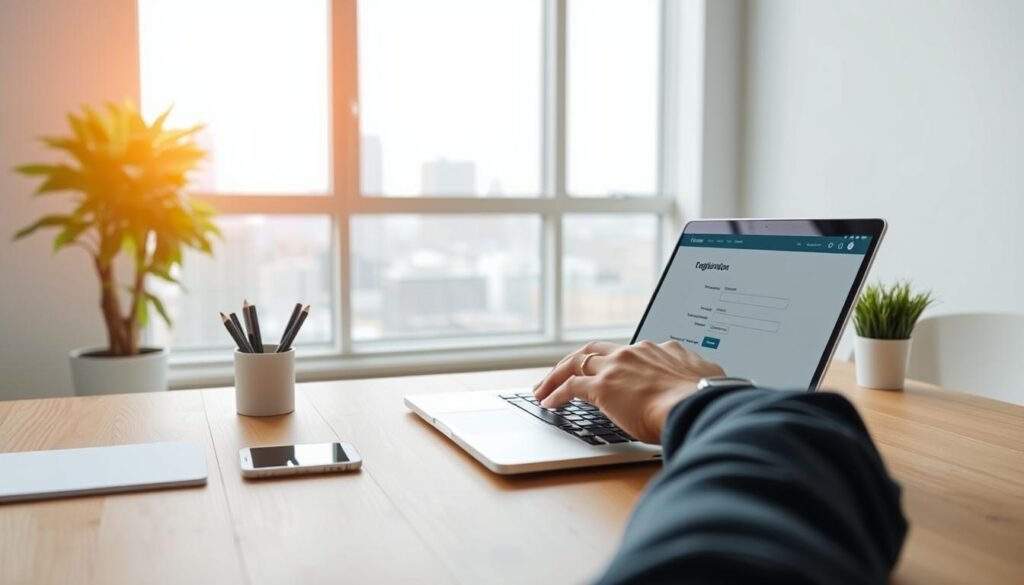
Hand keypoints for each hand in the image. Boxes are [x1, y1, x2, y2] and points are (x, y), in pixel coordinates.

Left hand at [533, 340, 725, 443]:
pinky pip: (571, 386)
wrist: (699, 406)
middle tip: (562, 372)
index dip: (614, 362)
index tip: (608, 371)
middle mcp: (637, 352)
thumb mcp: (708, 381)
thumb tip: (711, 383)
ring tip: (543, 389)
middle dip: (575, 361)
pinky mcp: (603, 386)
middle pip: (596, 350)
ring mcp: (618, 367)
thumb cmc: (708, 400)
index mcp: (663, 349)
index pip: (630, 352)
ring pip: (577, 363)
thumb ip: (700, 378)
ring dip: (557, 375)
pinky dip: (556, 393)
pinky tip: (548, 403)